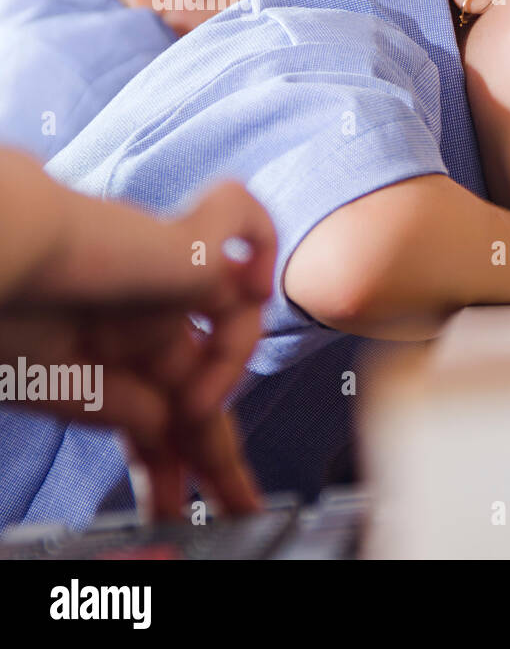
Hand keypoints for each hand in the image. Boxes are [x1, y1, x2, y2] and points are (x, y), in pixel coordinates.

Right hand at [0, 180, 275, 519]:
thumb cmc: (6, 309)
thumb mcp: (61, 386)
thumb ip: (124, 405)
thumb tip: (174, 422)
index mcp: (106, 346)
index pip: (158, 413)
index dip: (173, 465)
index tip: (178, 508)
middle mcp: (144, 312)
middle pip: (204, 384)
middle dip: (219, 452)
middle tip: (238, 504)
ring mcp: (170, 273)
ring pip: (234, 319)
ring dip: (226, 374)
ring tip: (193, 406)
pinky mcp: (187, 234)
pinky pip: (245, 228)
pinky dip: (258, 254)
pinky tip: (246, 291)